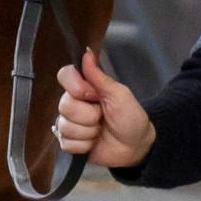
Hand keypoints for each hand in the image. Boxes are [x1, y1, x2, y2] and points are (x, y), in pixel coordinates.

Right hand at [55, 48, 155, 169]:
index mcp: (85, 88)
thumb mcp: (119, 94)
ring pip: (65, 126)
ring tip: (100, 131)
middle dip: (89, 115)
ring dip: (89, 132)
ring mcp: (69, 124)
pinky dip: (85, 145)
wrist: (136, 147)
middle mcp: (74, 104)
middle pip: (65, 105)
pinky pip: (67, 143)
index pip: (64, 76)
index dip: (77, 88)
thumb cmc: (131, 118)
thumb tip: (87, 53)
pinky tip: (94, 142)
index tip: (93, 96)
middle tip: (103, 117)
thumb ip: (99, 76)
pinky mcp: (69, 143)